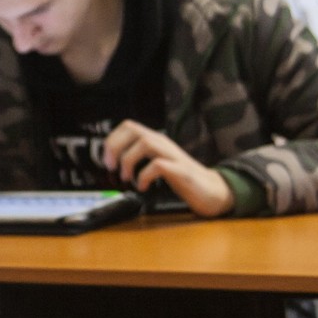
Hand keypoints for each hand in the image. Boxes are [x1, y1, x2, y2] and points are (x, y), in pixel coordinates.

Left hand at [101, 120, 234, 217]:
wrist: (212, 191)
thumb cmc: (182, 179)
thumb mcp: (156, 165)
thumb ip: (139, 160)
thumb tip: (112, 165)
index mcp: (155, 141)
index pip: (129, 126)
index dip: (112, 140)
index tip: (106, 160)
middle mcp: (163, 144)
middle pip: (134, 130)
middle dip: (115, 147)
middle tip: (111, 167)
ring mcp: (173, 156)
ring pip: (145, 143)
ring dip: (129, 160)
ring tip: (127, 177)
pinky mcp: (181, 171)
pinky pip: (158, 165)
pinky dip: (144, 176)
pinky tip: (142, 186)